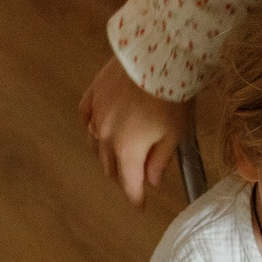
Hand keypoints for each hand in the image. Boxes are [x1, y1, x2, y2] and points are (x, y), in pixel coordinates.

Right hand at [80, 54, 190, 206]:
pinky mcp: (93, 94)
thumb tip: (151, 180)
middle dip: (123, 176)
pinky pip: (86, 117)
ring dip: (107, 155)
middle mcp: (105, 137)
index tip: (140, 206)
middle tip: (135, 177)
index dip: (136, 198)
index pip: (129, 185)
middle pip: (110, 167)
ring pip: (96, 145)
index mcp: (127, 152)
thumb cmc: (171, 96)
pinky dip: (92, 127)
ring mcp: (96, 115)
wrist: (157, 55)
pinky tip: (98, 127)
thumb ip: (159, 161)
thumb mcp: (174, 134)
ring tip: (118, 155)